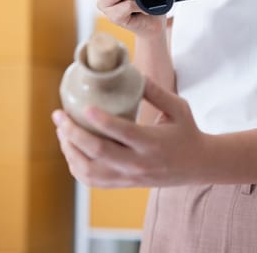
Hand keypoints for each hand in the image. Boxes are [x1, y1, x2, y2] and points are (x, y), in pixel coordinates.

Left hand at [52, 78, 209, 187]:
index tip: (84, 106)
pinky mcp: (124, 184)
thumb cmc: (186, 132)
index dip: (101, 120)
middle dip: (73, 133)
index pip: (122, 132)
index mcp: (153, 142)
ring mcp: (130, 177)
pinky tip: (71, 150)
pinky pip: (93, 181)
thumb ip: (157, 92)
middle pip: (98, 152)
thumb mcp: (179, 108)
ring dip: (70, 150)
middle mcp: (139, 163)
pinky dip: (76, 167)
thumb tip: (133, 73)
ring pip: (90, 169)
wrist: (196, 165)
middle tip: (59, 116)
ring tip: (62, 130)